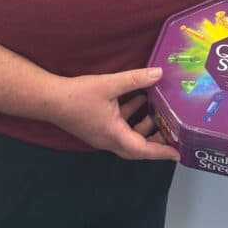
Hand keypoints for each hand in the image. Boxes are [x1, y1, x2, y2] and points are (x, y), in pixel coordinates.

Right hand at [51, 68, 179, 160]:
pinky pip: (119, 129)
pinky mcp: (96, 128)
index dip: (161, 152)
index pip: (142, 149)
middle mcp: (108, 140)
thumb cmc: (78, 95)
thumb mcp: (109, 84)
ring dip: (143, 128)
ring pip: (128, 138)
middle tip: (172, 136)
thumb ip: (135, 79)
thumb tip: (159, 74)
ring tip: (158, 114)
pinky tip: (138, 101)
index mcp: (113, 135)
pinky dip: (130, 119)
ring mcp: (101, 136)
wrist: (49, 99)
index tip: (178, 154)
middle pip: (136, 149)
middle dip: (155, 143)